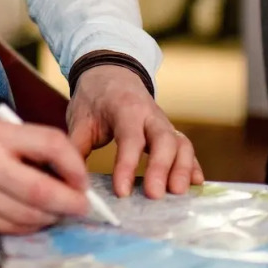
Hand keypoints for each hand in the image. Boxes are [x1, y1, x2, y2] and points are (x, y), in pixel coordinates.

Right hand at [0, 118, 90, 234]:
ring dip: (50, 217)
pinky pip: (9, 229)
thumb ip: (30, 145)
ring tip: (56, 210)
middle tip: (81, 205)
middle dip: (69, 202)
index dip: (74, 166)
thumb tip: (71, 174)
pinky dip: (28, 225)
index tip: (82, 179)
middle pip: (41, 191)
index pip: (49, 145)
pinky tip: (30, 217)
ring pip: (28, 216)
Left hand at [68, 64, 202, 199]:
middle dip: (161, 169)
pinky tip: (196, 184)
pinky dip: (193, 165)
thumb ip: (76, 148)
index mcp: (125, 109)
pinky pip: (186, 147)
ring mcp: (163, 122)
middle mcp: (150, 115)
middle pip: (163, 140)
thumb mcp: (79, 118)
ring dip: (182, 169)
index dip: (127, 166)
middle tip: (155, 196)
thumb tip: (71, 181)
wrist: (110, 72)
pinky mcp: (170, 131)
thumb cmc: (93, 98)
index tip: (122, 192)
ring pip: (181, 143)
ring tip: (178, 194)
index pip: (130, 139)